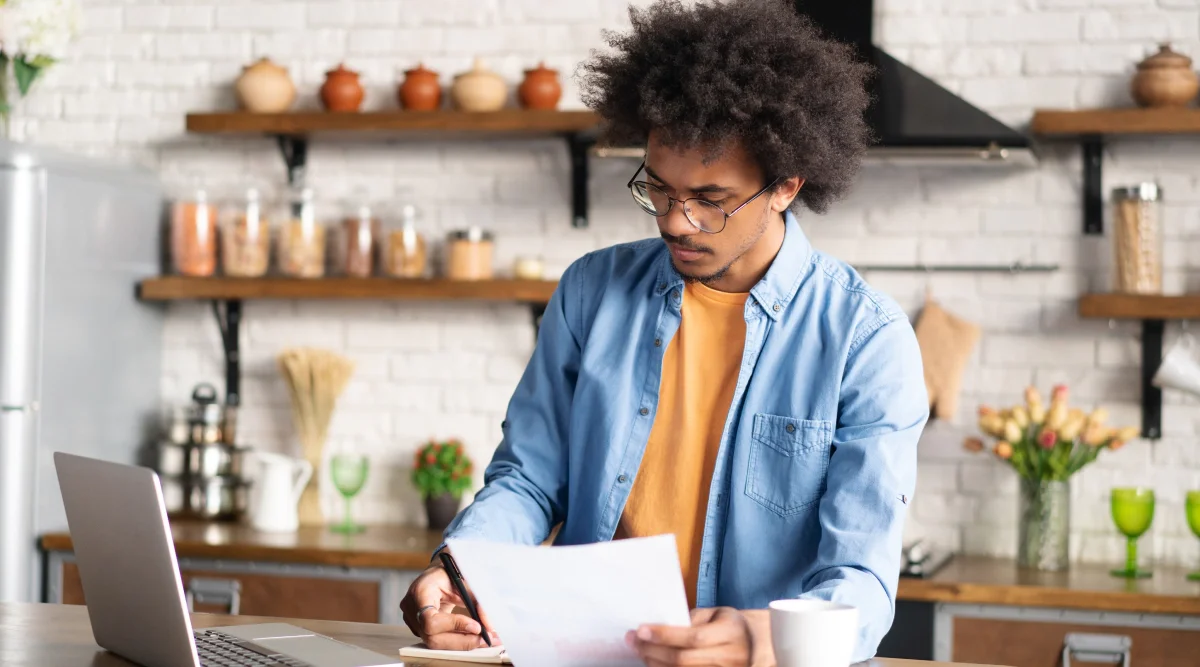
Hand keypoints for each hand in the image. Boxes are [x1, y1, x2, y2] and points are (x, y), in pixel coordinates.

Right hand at [399, 559, 497, 650]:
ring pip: (435, 642)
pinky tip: (471, 637)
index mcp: (420, 591)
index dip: (454, 626)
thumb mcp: (465, 582)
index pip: (431, 619)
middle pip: (432, 637)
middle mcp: (411, 608)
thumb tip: (489, 625)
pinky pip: (437, 640)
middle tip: (486, 639)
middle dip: (462, 640)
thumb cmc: (450, 573)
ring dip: (462, 643)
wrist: (439, 573)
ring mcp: (412, 620)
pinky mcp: (418, 628)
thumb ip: (477, 602)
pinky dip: (456, 641)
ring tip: (483, 639)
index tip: (476, 627)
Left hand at [627, 607, 773, 666]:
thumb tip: (657, 629)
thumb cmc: (729, 626)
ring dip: (655, 664)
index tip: (641, 630)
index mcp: (731, 633)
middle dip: (652, 651)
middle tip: (633, 641)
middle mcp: (731, 658)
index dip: (664, 636)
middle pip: (683, 660)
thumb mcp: (715, 614)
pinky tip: (654, 664)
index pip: (693, 638)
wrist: (756, 645)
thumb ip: (691, 620)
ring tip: (641, 652)